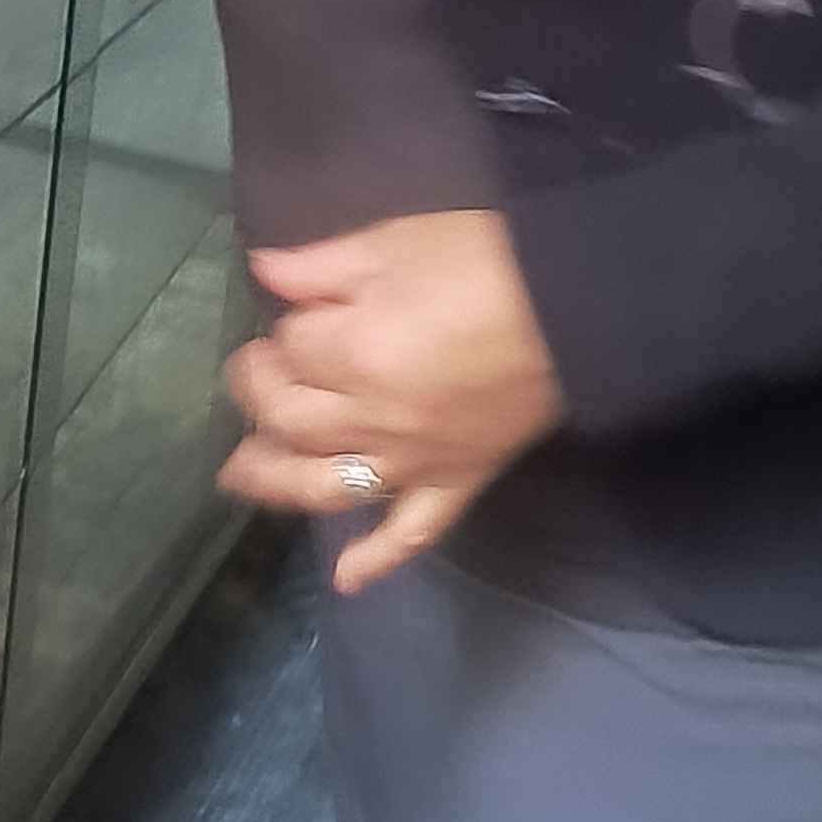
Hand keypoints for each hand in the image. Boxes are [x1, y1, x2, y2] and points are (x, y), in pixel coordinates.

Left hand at [220, 209, 563, 596]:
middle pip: (292, 420)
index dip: (283, 331)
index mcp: (356, 352)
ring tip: (241, 476)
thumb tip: (261, 270)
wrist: (581, 302)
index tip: (293, 315)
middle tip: (258, 374)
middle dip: (261, 395)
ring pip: (329, 486)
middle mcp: (374, 419)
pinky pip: (415, 532)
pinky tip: (347, 580)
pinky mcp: (460, 482)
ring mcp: (416, 461)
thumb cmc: (485, 260)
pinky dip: (378, 561)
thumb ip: (320, 265)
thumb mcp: (396, 242)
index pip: (291, 350)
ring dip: (277, 483)